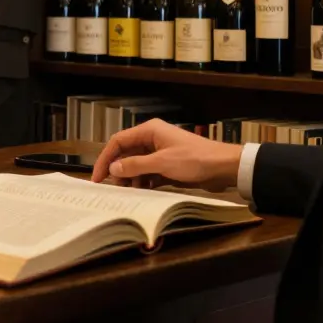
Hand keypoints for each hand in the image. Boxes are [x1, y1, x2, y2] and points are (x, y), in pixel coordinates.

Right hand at [91, 119, 242, 191]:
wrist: (224, 168)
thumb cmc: (194, 160)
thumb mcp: (162, 163)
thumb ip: (135, 165)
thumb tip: (112, 169)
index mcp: (149, 131)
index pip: (118, 142)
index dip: (105, 158)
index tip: (97, 177)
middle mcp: (152, 139)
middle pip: (126, 153)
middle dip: (118, 170)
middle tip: (114, 188)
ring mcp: (161, 152)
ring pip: (137, 165)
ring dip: (131, 178)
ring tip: (128, 192)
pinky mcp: (169, 165)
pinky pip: (149, 173)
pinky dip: (143, 181)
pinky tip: (141, 192)